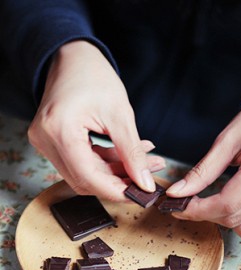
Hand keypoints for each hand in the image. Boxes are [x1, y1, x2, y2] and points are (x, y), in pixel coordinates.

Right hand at [28, 40, 163, 200]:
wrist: (74, 58)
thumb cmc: (95, 77)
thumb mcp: (121, 114)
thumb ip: (132, 152)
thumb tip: (144, 182)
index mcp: (59, 130)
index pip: (88, 177)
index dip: (117, 191)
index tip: (142, 195)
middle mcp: (45, 140)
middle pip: (86, 179)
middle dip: (120, 181)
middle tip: (150, 177)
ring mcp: (46, 142)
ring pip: (86, 173)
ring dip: (117, 172)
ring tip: (148, 162)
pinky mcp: (54, 141)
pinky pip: (82, 161)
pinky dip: (107, 162)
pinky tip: (131, 156)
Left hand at [166, 100, 240, 244]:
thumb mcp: (229, 139)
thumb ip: (204, 169)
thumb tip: (179, 191)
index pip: (227, 203)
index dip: (198, 210)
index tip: (178, 205)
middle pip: (234, 217)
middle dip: (204, 214)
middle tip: (185, 202)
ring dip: (222, 219)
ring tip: (205, 205)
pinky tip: (229, 210)